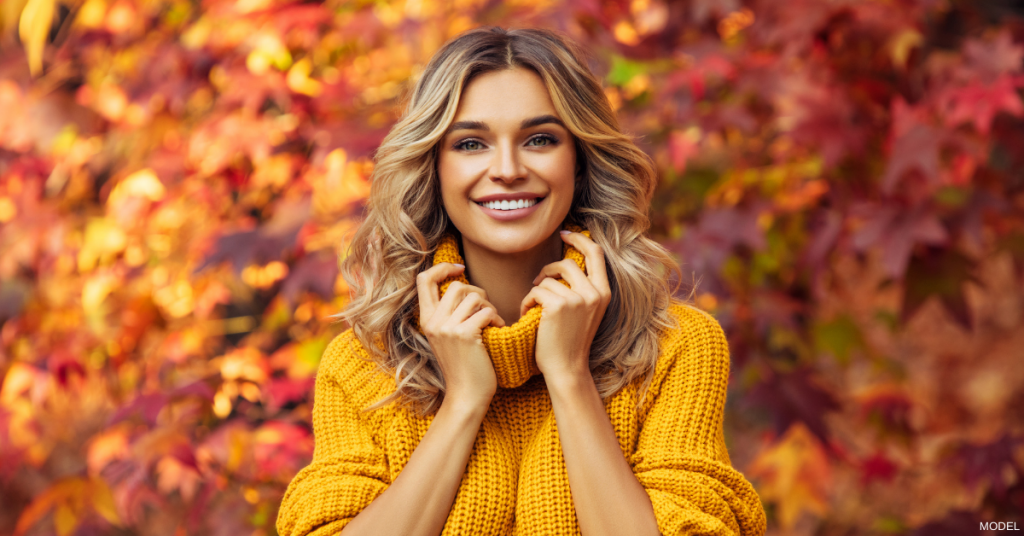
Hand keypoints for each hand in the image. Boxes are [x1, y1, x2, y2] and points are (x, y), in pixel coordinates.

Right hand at [417, 263, 505, 408]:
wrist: (466, 395)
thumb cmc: (463, 365)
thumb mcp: (446, 337)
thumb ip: (447, 313)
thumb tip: (461, 284)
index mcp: (426, 320)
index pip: (423, 279)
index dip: (442, 267)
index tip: (460, 268)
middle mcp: (433, 321)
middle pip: (457, 285)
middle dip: (477, 292)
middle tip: (485, 309)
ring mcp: (447, 328)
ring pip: (475, 297)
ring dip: (490, 307)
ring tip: (493, 323)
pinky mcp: (464, 334)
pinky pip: (487, 312)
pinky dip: (497, 319)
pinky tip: (497, 331)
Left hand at [519, 230, 610, 382]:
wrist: (566, 368)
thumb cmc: (570, 341)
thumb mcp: (585, 311)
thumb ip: (582, 288)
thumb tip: (566, 261)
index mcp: (604, 293)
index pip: (596, 253)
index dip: (580, 240)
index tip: (565, 234)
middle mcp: (594, 293)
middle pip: (567, 263)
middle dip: (548, 269)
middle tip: (537, 282)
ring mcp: (578, 299)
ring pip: (548, 278)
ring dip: (535, 291)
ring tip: (533, 308)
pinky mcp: (559, 305)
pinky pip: (536, 291)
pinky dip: (527, 301)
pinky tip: (527, 315)